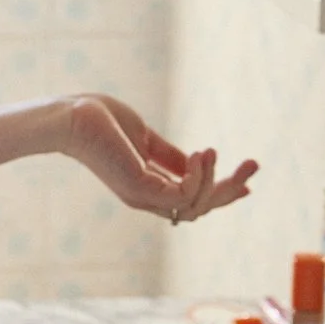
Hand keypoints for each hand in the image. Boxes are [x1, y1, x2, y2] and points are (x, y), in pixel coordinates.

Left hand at [62, 94, 257, 221]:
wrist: (71, 115)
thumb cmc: (100, 120)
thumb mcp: (145, 138)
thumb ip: (169, 155)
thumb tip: (198, 163)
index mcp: (147, 186)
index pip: (191, 200)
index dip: (220, 193)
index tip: (247, 182)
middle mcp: (146, 197)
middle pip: (199, 208)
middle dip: (229, 190)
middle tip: (253, 165)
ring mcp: (142, 195)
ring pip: (195, 205)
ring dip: (217, 182)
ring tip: (216, 152)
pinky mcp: (140, 188)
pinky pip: (183, 194)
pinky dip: (198, 176)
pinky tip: (203, 154)